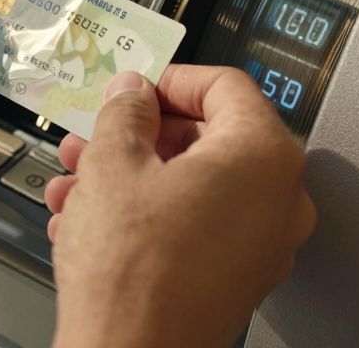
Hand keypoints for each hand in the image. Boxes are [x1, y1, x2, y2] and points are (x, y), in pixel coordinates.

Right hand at [44, 66, 315, 347]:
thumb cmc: (134, 272)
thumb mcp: (113, 162)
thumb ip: (126, 111)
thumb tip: (133, 95)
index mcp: (263, 156)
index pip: (225, 86)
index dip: (170, 80)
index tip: (136, 88)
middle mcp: (278, 200)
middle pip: (208, 137)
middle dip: (140, 134)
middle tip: (97, 134)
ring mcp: (262, 244)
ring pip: (193, 184)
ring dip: (132, 175)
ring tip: (79, 181)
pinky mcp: (236, 278)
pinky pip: (194, 225)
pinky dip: (147, 214)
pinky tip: (92, 220)